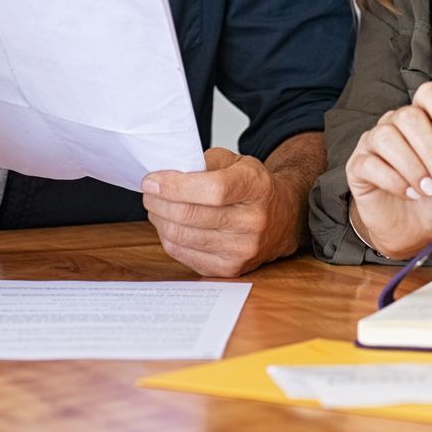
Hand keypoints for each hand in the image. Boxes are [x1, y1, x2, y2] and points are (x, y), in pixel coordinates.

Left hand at [142, 148, 300, 277]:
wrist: (282, 219)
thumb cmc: (252, 188)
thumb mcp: (236, 162)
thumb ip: (204, 163)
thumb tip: (166, 174)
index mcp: (255, 187)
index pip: (212, 190)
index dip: (174, 186)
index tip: (152, 181)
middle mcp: (252, 221)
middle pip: (190, 215)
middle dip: (158, 202)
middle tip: (149, 192)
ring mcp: (241, 249)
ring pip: (181, 237)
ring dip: (159, 219)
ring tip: (157, 207)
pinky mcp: (228, 269)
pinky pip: (183, 254)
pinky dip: (168, 238)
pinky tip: (169, 224)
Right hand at [344, 81, 431, 259]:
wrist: (417, 229)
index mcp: (424, 118)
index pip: (428, 94)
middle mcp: (396, 124)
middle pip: (408, 116)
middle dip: (431, 150)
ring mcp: (373, 142)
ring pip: (386, 137)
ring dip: (412, 167)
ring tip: (427, 190)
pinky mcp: (358, 165)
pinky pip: (370, 164)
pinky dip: (394, 181)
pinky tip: (409, 193)